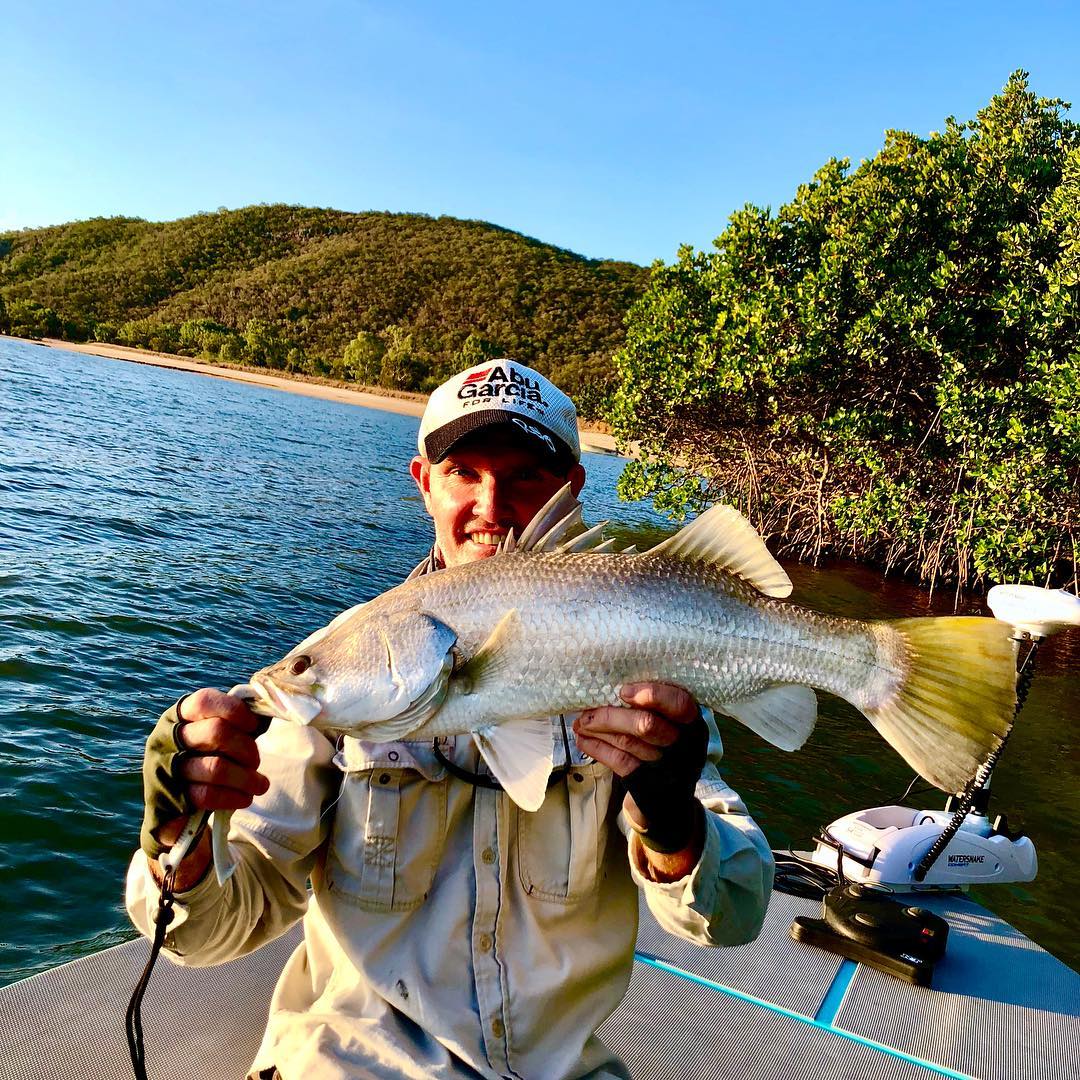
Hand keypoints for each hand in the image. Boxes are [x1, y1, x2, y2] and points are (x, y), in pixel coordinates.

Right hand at [141, 688, 269, 857]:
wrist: (177, 805)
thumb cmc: (206, 758)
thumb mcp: (215, 735)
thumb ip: (234, 722)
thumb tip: (264, 715)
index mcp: (180, 716)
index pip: (204, 701)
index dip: (235, 711)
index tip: (253, 726)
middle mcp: (167, 738)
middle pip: (216, 732)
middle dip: (246, 748)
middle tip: (255, 760)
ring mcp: (165, 769)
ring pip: (216, 768)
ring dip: (246, 777)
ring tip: (261, 784)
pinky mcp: (170, 798)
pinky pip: (209, 795)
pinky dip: (234, 797)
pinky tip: (246, 798)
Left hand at [573, 683, 706, 855]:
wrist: (672, 804)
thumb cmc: (667, 747)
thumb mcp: (675, 726)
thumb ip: (655, 707)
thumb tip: (611, 684)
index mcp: (693, 722)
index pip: (679, 704)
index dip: (652, 695)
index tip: (624, 691)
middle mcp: (684, 744)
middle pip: (646, 725)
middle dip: (610, 715)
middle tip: (587, 710)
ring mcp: (666, 766)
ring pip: (627, 742)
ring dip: (596, 729)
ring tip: (580, 722)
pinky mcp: (647, 783)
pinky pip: (618, 761)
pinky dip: (597, 748)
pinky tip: (583, 739)